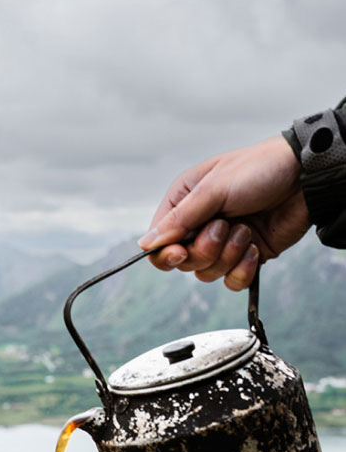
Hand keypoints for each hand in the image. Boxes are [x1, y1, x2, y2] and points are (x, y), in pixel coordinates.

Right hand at [138, 135, 310, 289]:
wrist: (306, 177)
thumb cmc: (259, 169)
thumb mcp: (213, 189)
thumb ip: (179, 220)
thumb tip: (146, 244)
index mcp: (184, 204)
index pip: (158, 243)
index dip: (166, 254)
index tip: (180, 252)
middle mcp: (199, 225)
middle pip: (183, 262)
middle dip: (206, 249)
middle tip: (225, 227)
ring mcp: (222, 244)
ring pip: (207, 274)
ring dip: (229, 255)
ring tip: (246, 229)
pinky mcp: (243, 258)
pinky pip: (231, 281)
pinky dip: (243, 268)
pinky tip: (255, 248)